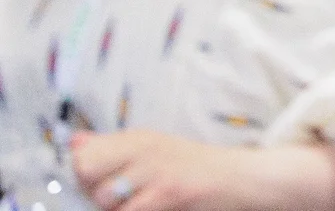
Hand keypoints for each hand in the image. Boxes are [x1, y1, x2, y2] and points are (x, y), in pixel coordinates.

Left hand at [70, 131, 334, 210]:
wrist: (252, 182)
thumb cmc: (202, 172)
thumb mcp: (157, 152)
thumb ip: (113, 149)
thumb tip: (74, 142)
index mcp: (139, 138)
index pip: (82, 156)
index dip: (85, 176)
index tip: (102, 183)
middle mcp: (145, 148)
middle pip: (88, 176)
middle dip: (100, 194)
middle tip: (130, 197)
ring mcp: (157, 171)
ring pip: (107, 201)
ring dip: (121, 208)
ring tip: (150, 204)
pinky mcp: (170, 193)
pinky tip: (164, 208)